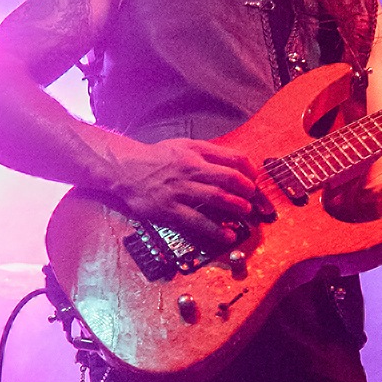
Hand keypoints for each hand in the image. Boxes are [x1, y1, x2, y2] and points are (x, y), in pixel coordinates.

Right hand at [108, 138, 268, 247]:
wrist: (125, 169)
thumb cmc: (156, 158)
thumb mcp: (183, 146)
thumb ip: (208, 153)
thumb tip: (235, 164)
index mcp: (196, 152)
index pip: (233, 158)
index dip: (250, 171)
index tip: (255, 181)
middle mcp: (190, 169)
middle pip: (230, 178)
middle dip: (248, 190)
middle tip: (253, 199)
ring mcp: (181, 190)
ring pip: (217, 197)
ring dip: (236, 206)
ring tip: (245, 212)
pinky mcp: (170, 210)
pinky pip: (198, 221)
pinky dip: (216, 230)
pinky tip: (227, 235)